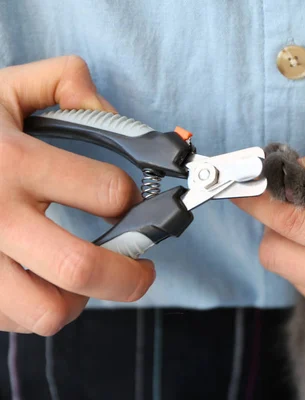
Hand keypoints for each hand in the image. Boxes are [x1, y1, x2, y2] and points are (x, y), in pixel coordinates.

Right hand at [0, 56, 154, 334]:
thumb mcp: (5, 87)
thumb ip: (64, 82)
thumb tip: (113, 115)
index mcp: (14, 160)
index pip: (107, 192)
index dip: (134, 199)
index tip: (136, 203)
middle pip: (81, 267)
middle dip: (130, 276)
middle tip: (142, 269)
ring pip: (46, 311)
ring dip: (80, 301)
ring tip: (85, 279)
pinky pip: (14, 321)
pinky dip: (39, 308)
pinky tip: (42, 281)